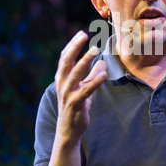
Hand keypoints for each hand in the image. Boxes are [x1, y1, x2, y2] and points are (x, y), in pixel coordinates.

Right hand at [54, 31, 106, 145]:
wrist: (68, 131)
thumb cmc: (76, 108)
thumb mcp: (83, 89)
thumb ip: (91, 75)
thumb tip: (102, 63)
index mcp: (62, 79)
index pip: (64, 57)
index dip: (72, 44)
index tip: (81, 33)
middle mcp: (62, 84)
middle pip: (66, 61)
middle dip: (74, 47)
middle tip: (84, 35)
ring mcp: (68, 94)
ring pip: (75, 73)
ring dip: (85, 60)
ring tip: (95, 49)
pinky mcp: (76, 104)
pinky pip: (86, 90)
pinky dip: (94, 81)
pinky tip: (103, 74)